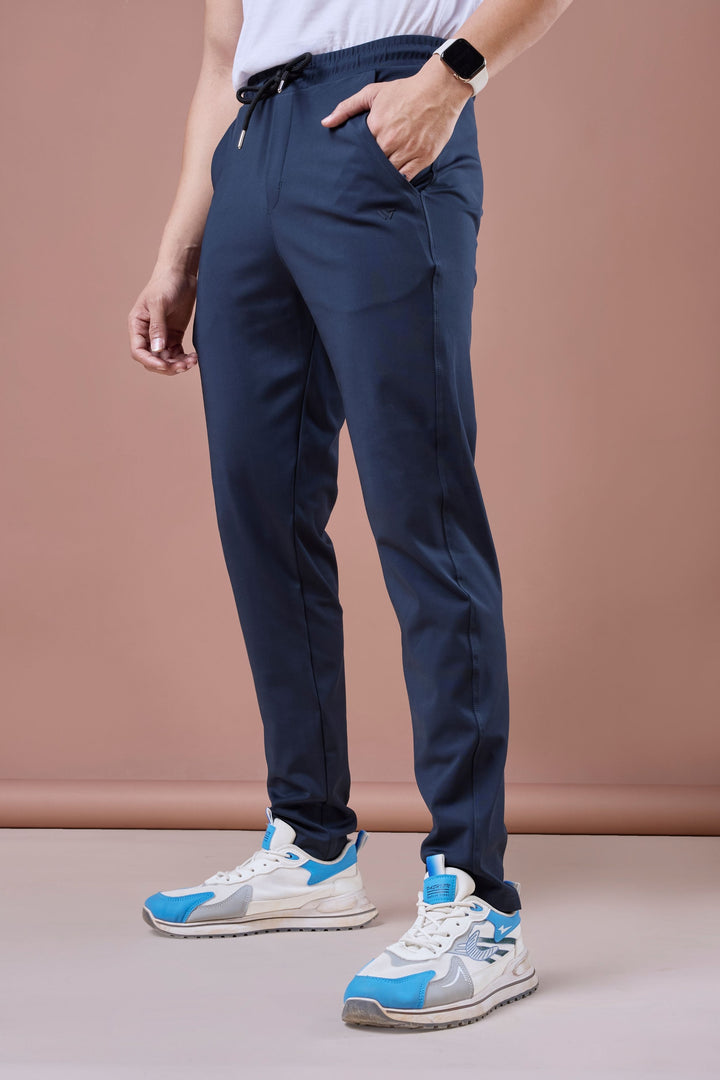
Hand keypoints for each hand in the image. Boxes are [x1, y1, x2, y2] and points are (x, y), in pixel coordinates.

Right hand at [128, 269, 198, 375]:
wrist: (181, 273)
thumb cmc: (166, 283)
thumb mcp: (159, 303)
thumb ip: (157, 327)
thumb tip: (157, 350)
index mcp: (137, 325)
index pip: (139, 351)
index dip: (150, 361)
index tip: (165, 365)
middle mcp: (147, 333)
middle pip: (152, 359)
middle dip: (167, 366)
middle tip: (183, 365)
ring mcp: (161, 335)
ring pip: (166, 359)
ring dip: (177, 364)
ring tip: (192, 361)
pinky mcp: (174, 335)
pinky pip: (177, 354)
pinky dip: (184, 359)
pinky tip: (194, 357)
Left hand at [320, 58, 472, 182]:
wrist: (439, 90)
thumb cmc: (405, 91)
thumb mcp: (372, 93)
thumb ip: (347, 107)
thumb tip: (326, 122)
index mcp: (376, 126)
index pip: (359, 151)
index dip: (355, 158)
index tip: (351, 163)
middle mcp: (391, 141)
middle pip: (372, 164)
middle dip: (366, 169)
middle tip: (360, 176)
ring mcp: (408, 151)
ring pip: (388, 173)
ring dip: (381, 177)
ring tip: (374, 180)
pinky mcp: (423, 158)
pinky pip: (405, 178)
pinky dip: (397, 182)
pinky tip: (391, 182)